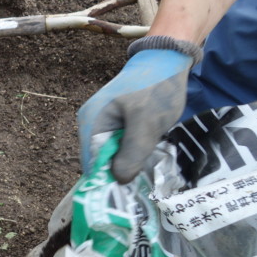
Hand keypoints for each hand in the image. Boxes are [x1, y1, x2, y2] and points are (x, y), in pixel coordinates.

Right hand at [77, 49, 193, 182]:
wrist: (165, 59)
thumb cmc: (155, 89)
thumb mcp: (146, 123)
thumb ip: (131, 153)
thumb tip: (118, 181)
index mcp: (91, 123)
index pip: (90, 164)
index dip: (105, 183)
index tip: (126, 197)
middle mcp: (90, 123)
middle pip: (99, 160)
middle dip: (118, 174)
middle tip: (140, 186)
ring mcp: (102, 121)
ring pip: (110, 153)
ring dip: (126, 164)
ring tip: (145, 172)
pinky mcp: (115, 120)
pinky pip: (118, 144)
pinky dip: (131, 153)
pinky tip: (146, 156)